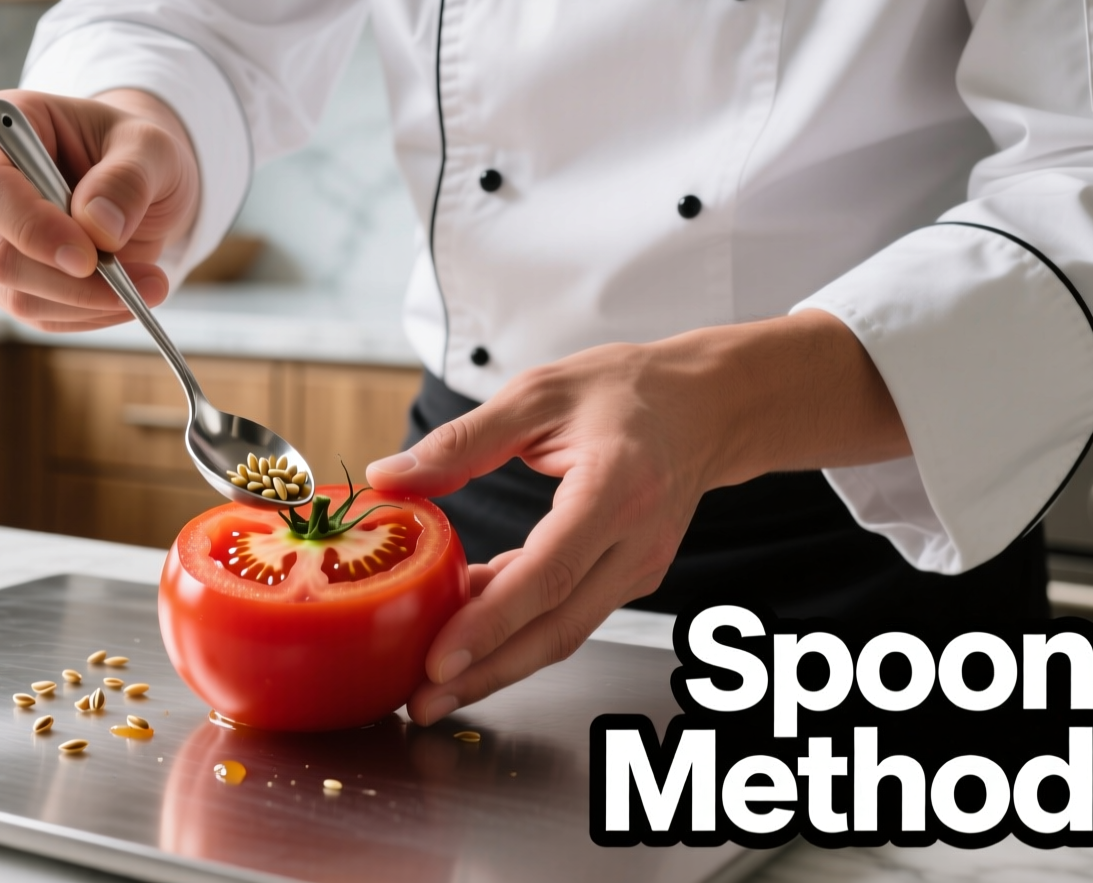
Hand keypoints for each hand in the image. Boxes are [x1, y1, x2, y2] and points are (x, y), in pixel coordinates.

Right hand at [0, 88, 200, 331]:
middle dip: (72, 281)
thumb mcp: (152, 148)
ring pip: (15, 292)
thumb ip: (128, 179)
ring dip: (89, 302)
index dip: (33, 229)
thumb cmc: (134, 151)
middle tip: (146, 282)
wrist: (136, 181)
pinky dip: (86, 314)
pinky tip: (125, 296)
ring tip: (151, 285)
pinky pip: (36, 313)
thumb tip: (99, 228)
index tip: (88, 257)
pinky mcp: (0, 278)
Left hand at [366, 311, 910, 723]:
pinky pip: (569, 614)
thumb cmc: (623, 390)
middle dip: (486, 673)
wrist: (704, 406)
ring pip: (563, 633)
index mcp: (614, 490)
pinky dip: (518, 629)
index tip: (437, 661)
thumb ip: (461, 441)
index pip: (548, 575)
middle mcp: (635, 542)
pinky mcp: (630, 578)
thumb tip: (388, 477)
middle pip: (557, 628)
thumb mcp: (536, 394)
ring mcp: (639, 567)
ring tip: (430, 683)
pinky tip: (466, 626)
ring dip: (497, 662)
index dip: (490, 624)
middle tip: (422, 703)